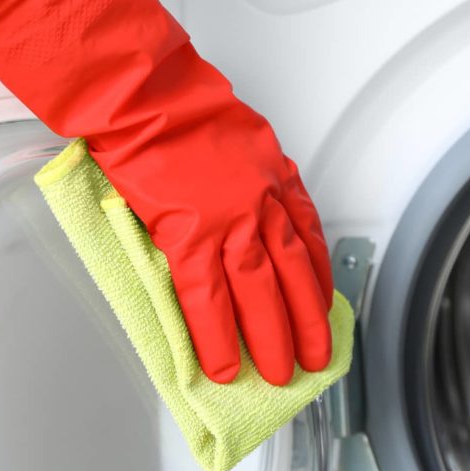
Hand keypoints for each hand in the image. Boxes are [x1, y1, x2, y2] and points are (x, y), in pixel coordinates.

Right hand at [0, 0, 333, 384]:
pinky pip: (206, 297)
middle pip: (292, 273)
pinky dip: (216, 335)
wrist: (145, 96)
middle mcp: (261, 201)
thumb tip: (241, 200)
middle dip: (307, 322)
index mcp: (274, 175)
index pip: (307, 237)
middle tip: (315, 358)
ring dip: (271, 338)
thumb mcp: (236, 132)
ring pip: (259, 291)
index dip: (317, 278)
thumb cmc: (176, 104)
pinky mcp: (188, 234)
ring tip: (279, 374)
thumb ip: (247, 172)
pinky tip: (224, 364)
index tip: (324, 304)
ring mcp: (228, 220)